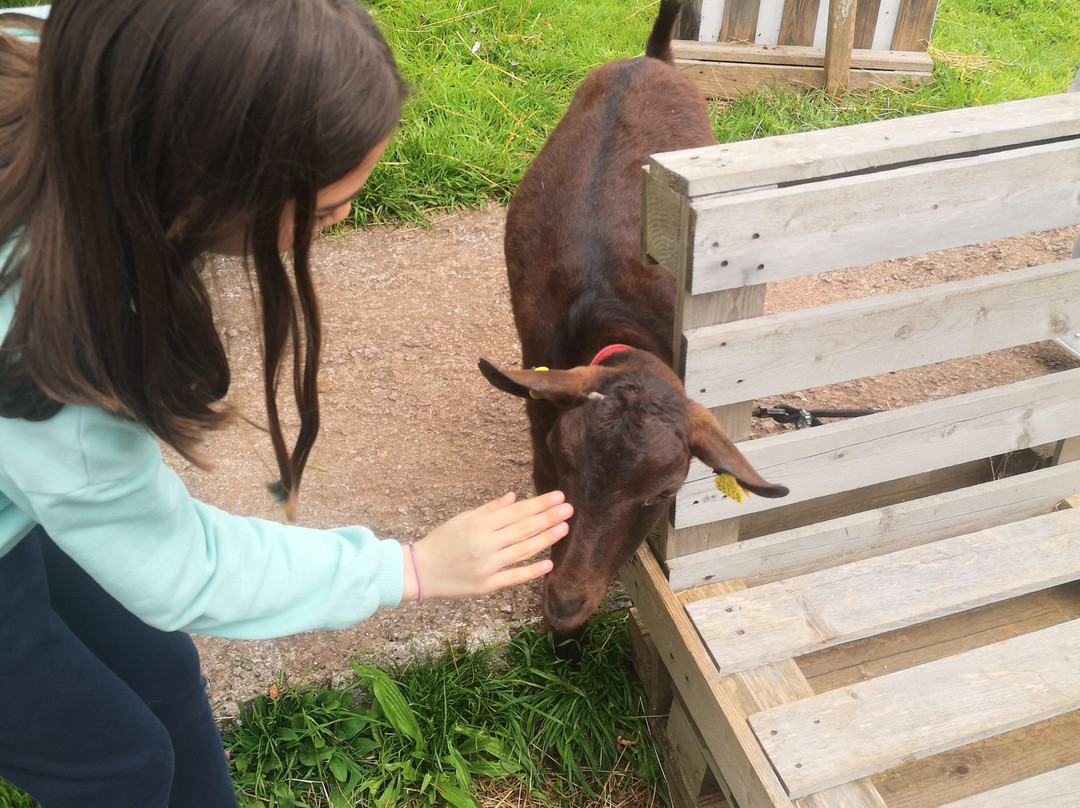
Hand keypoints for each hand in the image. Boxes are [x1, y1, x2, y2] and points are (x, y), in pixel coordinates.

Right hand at [401, 491, 571, 601]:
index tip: (558, 497)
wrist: (420, 571)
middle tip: (569, 508)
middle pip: (523, 529)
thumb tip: (514, 497)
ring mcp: (487, 566)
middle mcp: (485, 544)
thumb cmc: (442, 541)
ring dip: (545, 539)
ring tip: (565, 528)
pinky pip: (513, 577)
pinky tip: (549, 563)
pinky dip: (532, 571)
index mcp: (479, 524)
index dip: (539, 504)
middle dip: (548, 518)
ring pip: (522, 550)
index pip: (516, 512)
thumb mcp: (462, 519)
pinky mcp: (486, 585)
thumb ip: (489, 509)